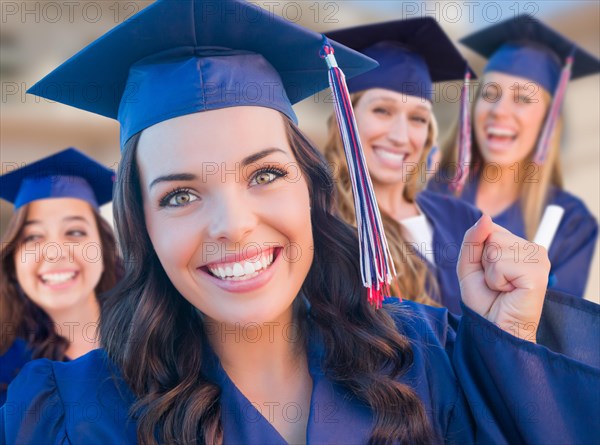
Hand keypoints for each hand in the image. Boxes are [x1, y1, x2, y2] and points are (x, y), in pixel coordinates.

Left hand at [457, 215, 549, 341]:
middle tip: (495, 283)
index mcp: (519, 246)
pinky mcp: (538, 273)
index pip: (490, 228)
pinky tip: (508, 292)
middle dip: (484, 262)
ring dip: (490, 273)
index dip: (479, 251)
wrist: (493, 330)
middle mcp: (533, 249)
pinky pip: (501, 264)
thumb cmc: (484, 301)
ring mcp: (539, 260)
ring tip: (501, 288)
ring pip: (495, 248)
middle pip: (492, 235)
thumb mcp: (469, 265)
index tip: (488, 272)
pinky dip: (496, 280)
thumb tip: (486, 217)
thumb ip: (473, 239)